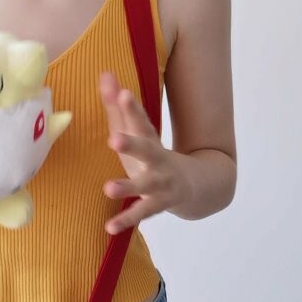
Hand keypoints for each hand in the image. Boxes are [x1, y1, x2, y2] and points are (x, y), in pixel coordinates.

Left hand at [99, 72, 190, 232]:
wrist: (197, 186)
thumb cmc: (154, 155)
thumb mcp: (136, 132)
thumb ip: (117, 106)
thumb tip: (105, 73)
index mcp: (150, 139)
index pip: (140, 120)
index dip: (131, 108)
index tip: (122, 93)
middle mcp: (158, 159)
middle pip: (146, 149)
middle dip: (131, 144)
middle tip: (114, 139)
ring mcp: (161, 183)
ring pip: (144, 186)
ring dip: (127, 187)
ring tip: (108, 188)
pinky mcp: (159, 204)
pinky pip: (141, 214)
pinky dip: (126, 221)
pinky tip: (109, 228)